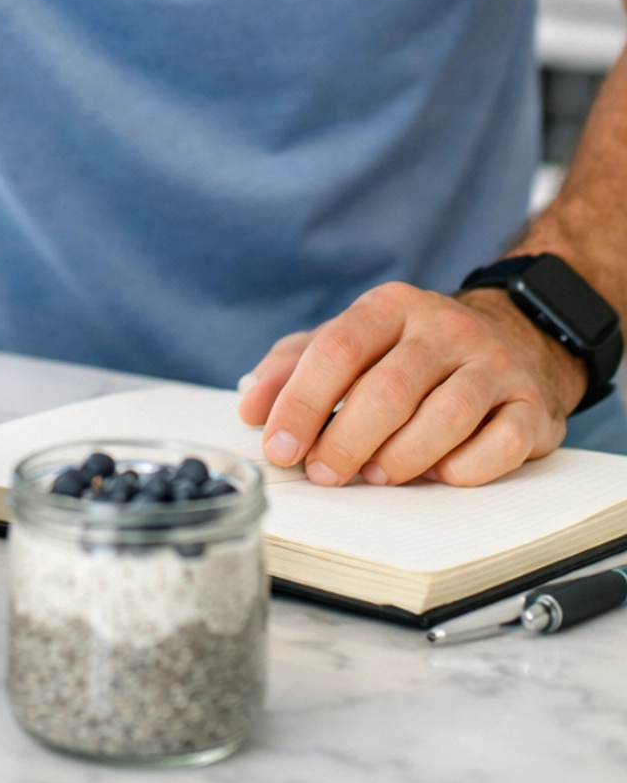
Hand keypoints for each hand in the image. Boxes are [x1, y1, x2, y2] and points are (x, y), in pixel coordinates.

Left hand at [236, 281, 587, 487]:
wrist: (515, 337)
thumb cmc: (412, 351)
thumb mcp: (353, 341)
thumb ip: (296, 366)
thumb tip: (252, 405)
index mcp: (391, 306)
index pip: (338, 349)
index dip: (301, 402)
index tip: (280, 446)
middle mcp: (445, 328)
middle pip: (387, 390)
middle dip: (345, 442)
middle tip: (324, 473)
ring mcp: (493, 365)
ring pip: (444, 418)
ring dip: (400, 459)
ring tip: (375, 476)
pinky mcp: (532, 406)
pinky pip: (499, 445)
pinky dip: (463, 469)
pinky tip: (439, 474)